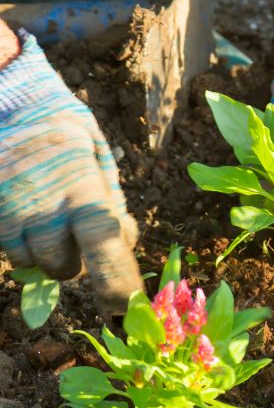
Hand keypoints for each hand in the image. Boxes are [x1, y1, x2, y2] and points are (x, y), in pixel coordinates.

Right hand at [0, 29, 142, 313]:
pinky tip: (21, 210)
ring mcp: (8, 211)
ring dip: (41, 252)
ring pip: (30, 263)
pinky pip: (4, 249)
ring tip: (42, 212)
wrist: (8, 101)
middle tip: (72, 232)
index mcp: (83, 188)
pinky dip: (16, 241)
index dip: (116, 282)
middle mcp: (44, 205)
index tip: (125, 307)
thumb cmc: (62, 132)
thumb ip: (111, 201)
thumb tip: (127, 242)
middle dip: (74, 262)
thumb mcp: (98, 157)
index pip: (105, 247)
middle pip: (64, 268)